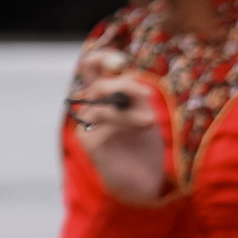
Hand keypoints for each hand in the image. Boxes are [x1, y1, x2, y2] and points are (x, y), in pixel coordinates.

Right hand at [68, 50, 166, 205]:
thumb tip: (129, 79)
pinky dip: (124, 119)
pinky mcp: (88, 140)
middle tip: (146, 95)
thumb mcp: (145, 112)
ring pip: (102, 100)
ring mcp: (87, 124)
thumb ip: (136, 95)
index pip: (93, 67)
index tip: (122, 61)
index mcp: (104, 96)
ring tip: (150, 121)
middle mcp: (91, 107)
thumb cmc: (145, 144)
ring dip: (130, 107)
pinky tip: (142, 125)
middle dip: (120, 82)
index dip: (103, 58)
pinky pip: (102, 119)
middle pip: (94, 80)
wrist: (145, 180)